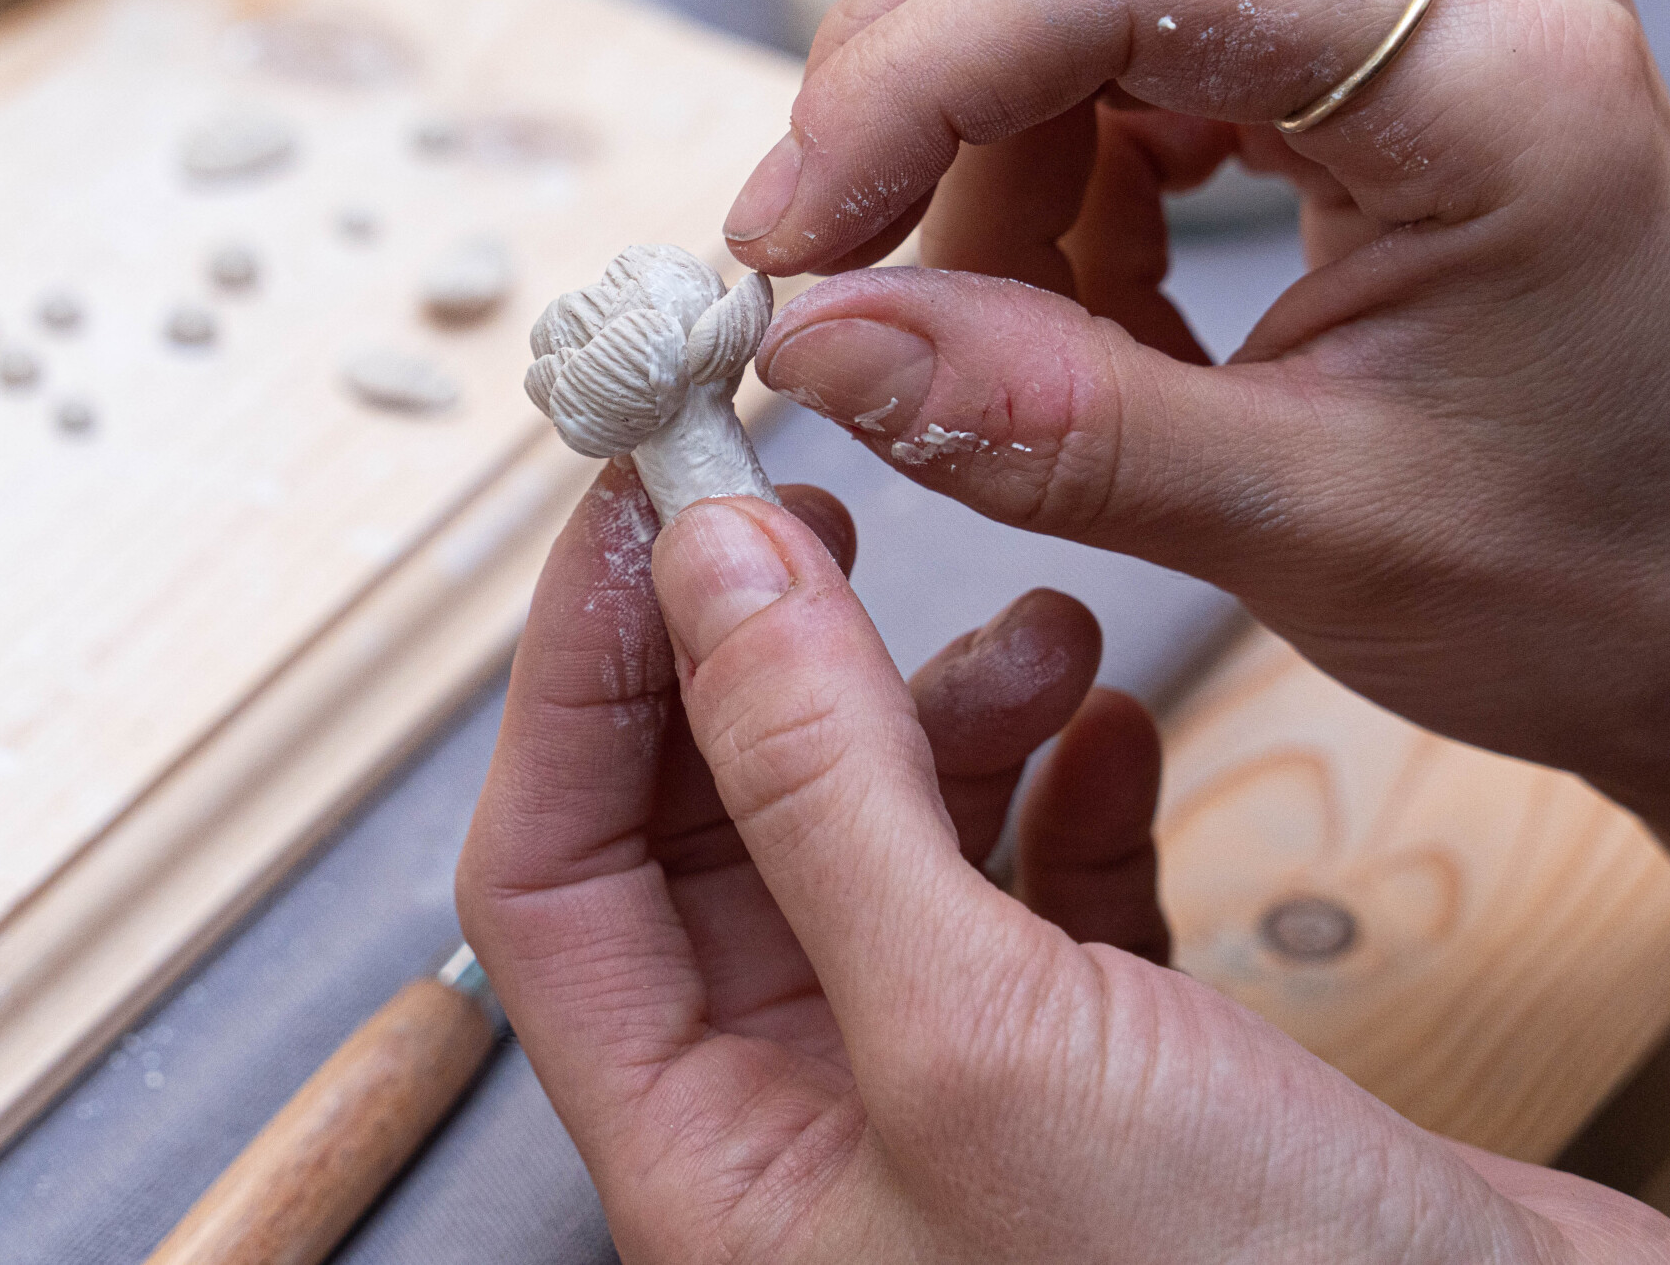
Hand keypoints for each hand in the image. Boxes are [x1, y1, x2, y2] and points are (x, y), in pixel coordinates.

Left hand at [458, 470, 1669, 1263]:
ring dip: (942, 709)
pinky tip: (1117, 735)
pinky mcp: (1109, 1073)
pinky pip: (1035, 887)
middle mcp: (813, 1129)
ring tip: (1046, 633)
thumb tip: (707, 576)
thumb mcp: (976, 1038)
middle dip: (765, 663)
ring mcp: (961, 1095)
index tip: (642, 505)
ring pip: (881, 838)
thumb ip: (818, 792)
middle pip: (710, 834)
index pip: (553, 876)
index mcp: (714, 1164)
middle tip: (814, 515)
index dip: (582, 677)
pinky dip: (1066, 790)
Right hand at [720, 0, 1669, 991]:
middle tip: (836, 252)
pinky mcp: (1365, 41)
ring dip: (979, 127)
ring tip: (997, 324)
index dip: (909, 76)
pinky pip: (1130, 24)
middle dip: (919, 61)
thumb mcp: (1303, 531)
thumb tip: (812, 343)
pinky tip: (1080, 293)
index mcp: (1492, 71)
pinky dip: (1048, 154)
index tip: (789, 242)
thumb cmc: (1591, 583)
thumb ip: (1044, 426)